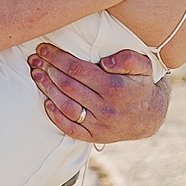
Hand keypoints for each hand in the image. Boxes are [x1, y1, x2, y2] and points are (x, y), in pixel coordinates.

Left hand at [29, 45, 169, 143]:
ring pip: (66, 106)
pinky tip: (46, 103)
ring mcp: (100, 124)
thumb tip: (106, 62)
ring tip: (36, 75)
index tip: (44, 48)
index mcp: (115, 88)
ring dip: (47, 90)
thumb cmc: (141, 85)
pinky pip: (70, 128)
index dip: (58, 58)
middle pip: (68, 86)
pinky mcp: (94, 136)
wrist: (150, 117)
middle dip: (48, 70)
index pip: (78, 69)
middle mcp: (106, 108)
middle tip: (35, 59)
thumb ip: (128, 59)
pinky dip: (56, 116)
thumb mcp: (143, 67)